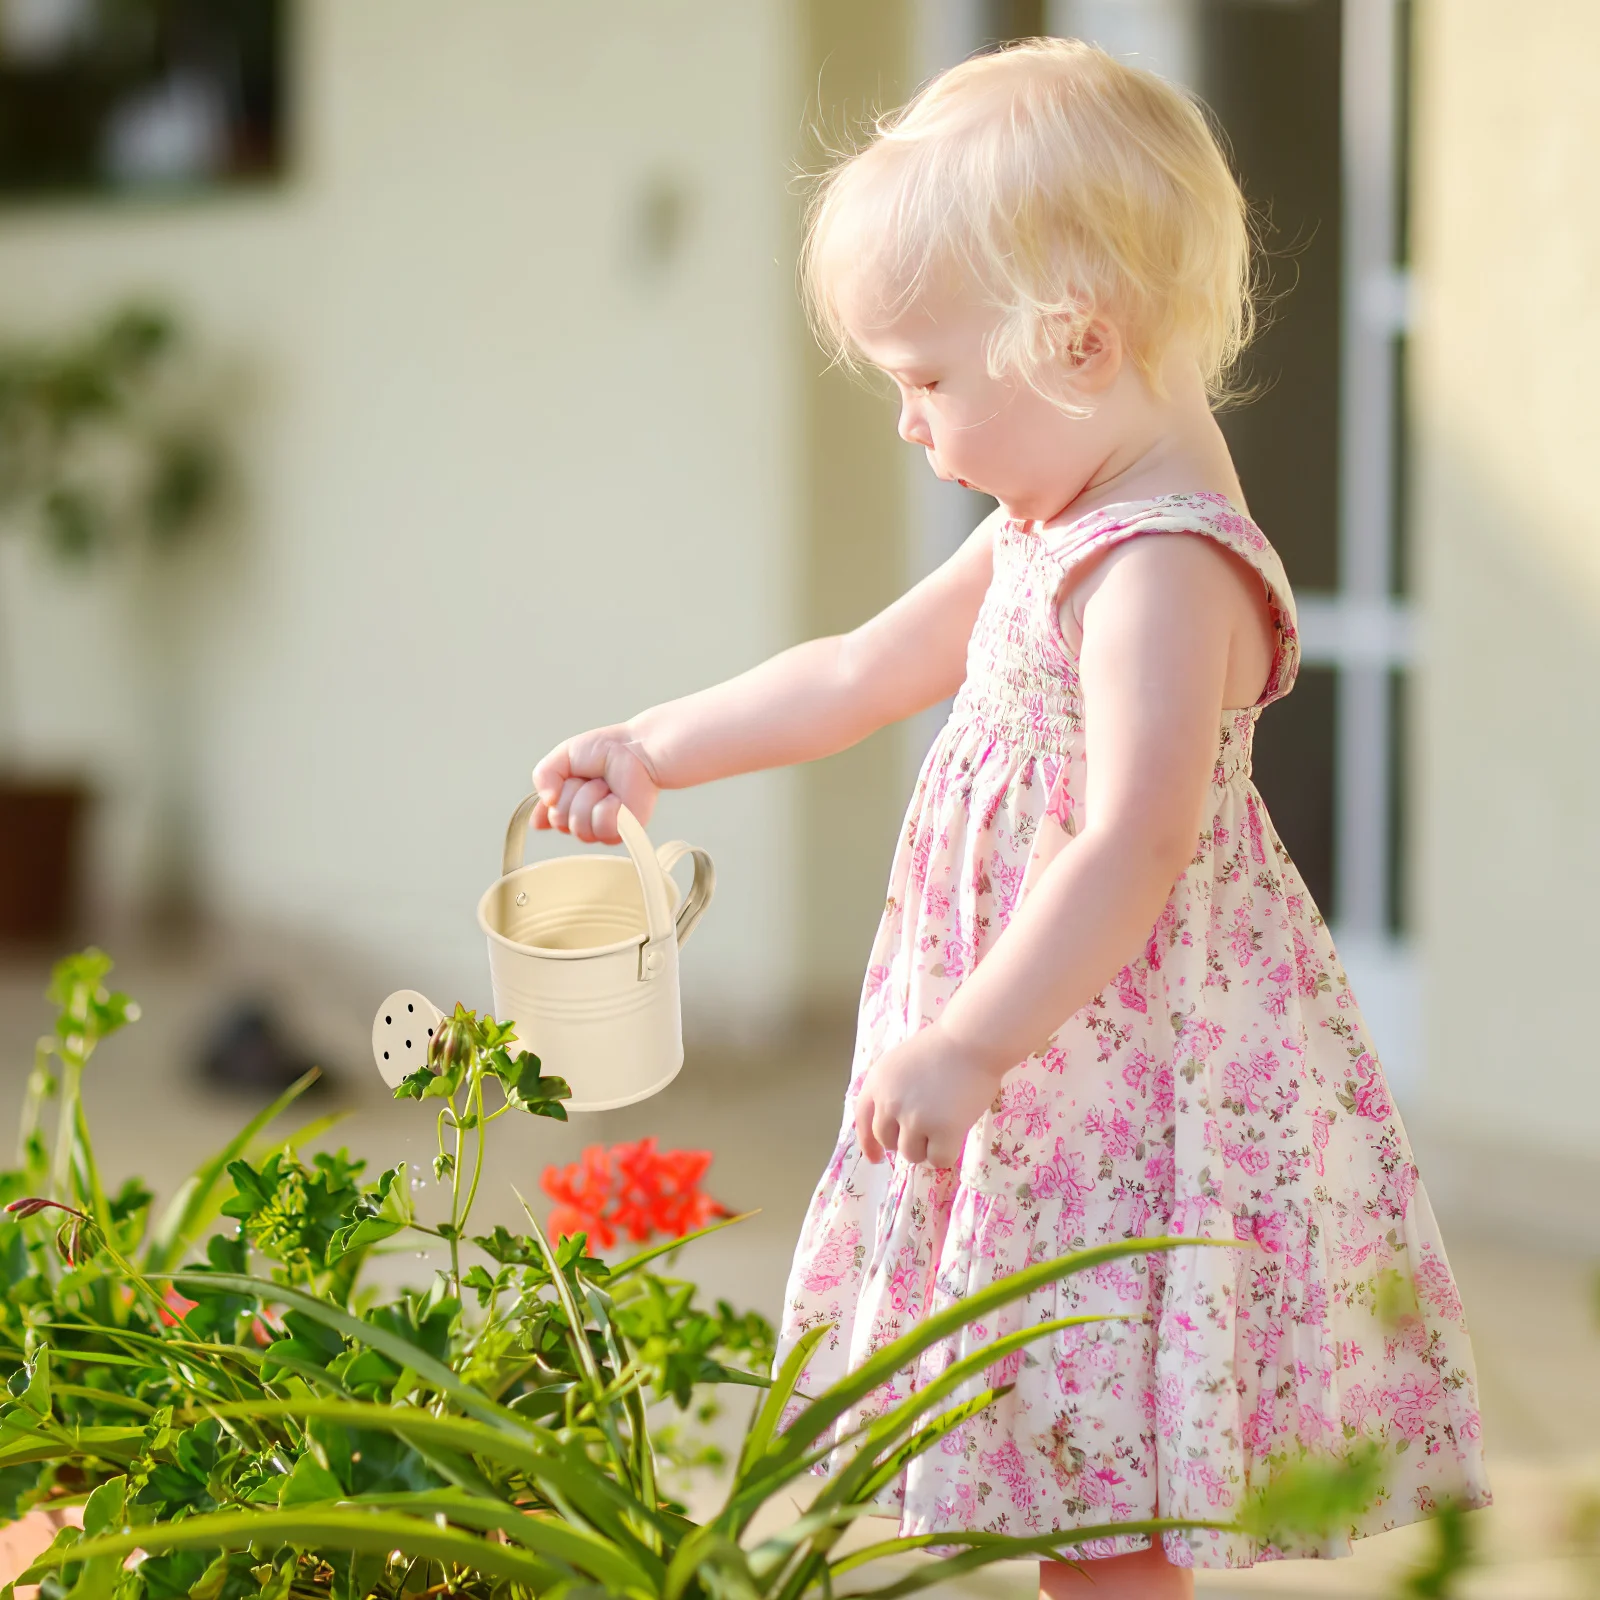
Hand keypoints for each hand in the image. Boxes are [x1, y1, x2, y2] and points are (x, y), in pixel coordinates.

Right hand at [532, 724, 662, 843]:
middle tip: (589, 778)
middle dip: (572, 793)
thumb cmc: (603, 751)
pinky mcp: (622, 831)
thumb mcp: (562, 756)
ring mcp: (601, 828)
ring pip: (580, 827)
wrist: (633, 749)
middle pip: (560, 821)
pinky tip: (615, 797)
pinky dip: (606, 808)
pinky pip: (602, 829)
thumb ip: (543, 776)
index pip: (546, 820)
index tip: (553, 795)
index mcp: (567, 803)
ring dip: (590, 798)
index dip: (545, 811)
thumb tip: (546, 801)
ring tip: (604, 784)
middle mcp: (582, 819)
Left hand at [855, 1024, 1003, 1168]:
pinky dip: (947, 1154)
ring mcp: (914, 1119)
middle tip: (926, 1128)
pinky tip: (956, 1136)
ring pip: (911, 1154)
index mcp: (877, 1083)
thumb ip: (891, 1091)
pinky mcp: (942, 1131)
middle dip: (904, 1140)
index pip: (863, 1121)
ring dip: (926, 1148)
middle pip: (887, 1141)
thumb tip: (894, 1125)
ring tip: (943, 1126)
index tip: (876, 1157)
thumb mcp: (900, 1064)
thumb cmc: (942, 1046)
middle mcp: (889, 1103)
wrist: (971, 1040)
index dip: (868, 1143)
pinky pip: (938, 1160)